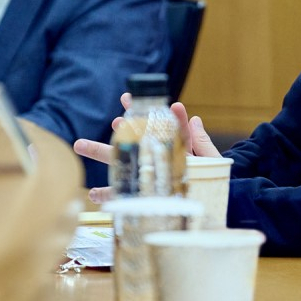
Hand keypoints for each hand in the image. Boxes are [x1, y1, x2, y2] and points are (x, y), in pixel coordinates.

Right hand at [72, 92, 222, 203]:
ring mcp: (151, 177)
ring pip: (124, 164)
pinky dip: (110, 193)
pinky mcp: (147, 196)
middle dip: (118, 131)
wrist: (219, 203)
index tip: (127, 97)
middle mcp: (158, 159)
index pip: (158, 125)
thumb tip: (192, 115)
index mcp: (175, 147)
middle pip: (134, 142)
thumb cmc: (214, 179)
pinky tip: (94, 193)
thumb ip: (199, 140)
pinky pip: (126, 194)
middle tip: (108, 115)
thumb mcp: (210, 158)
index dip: (144, 111)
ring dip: (103, 154)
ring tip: (80, 144)